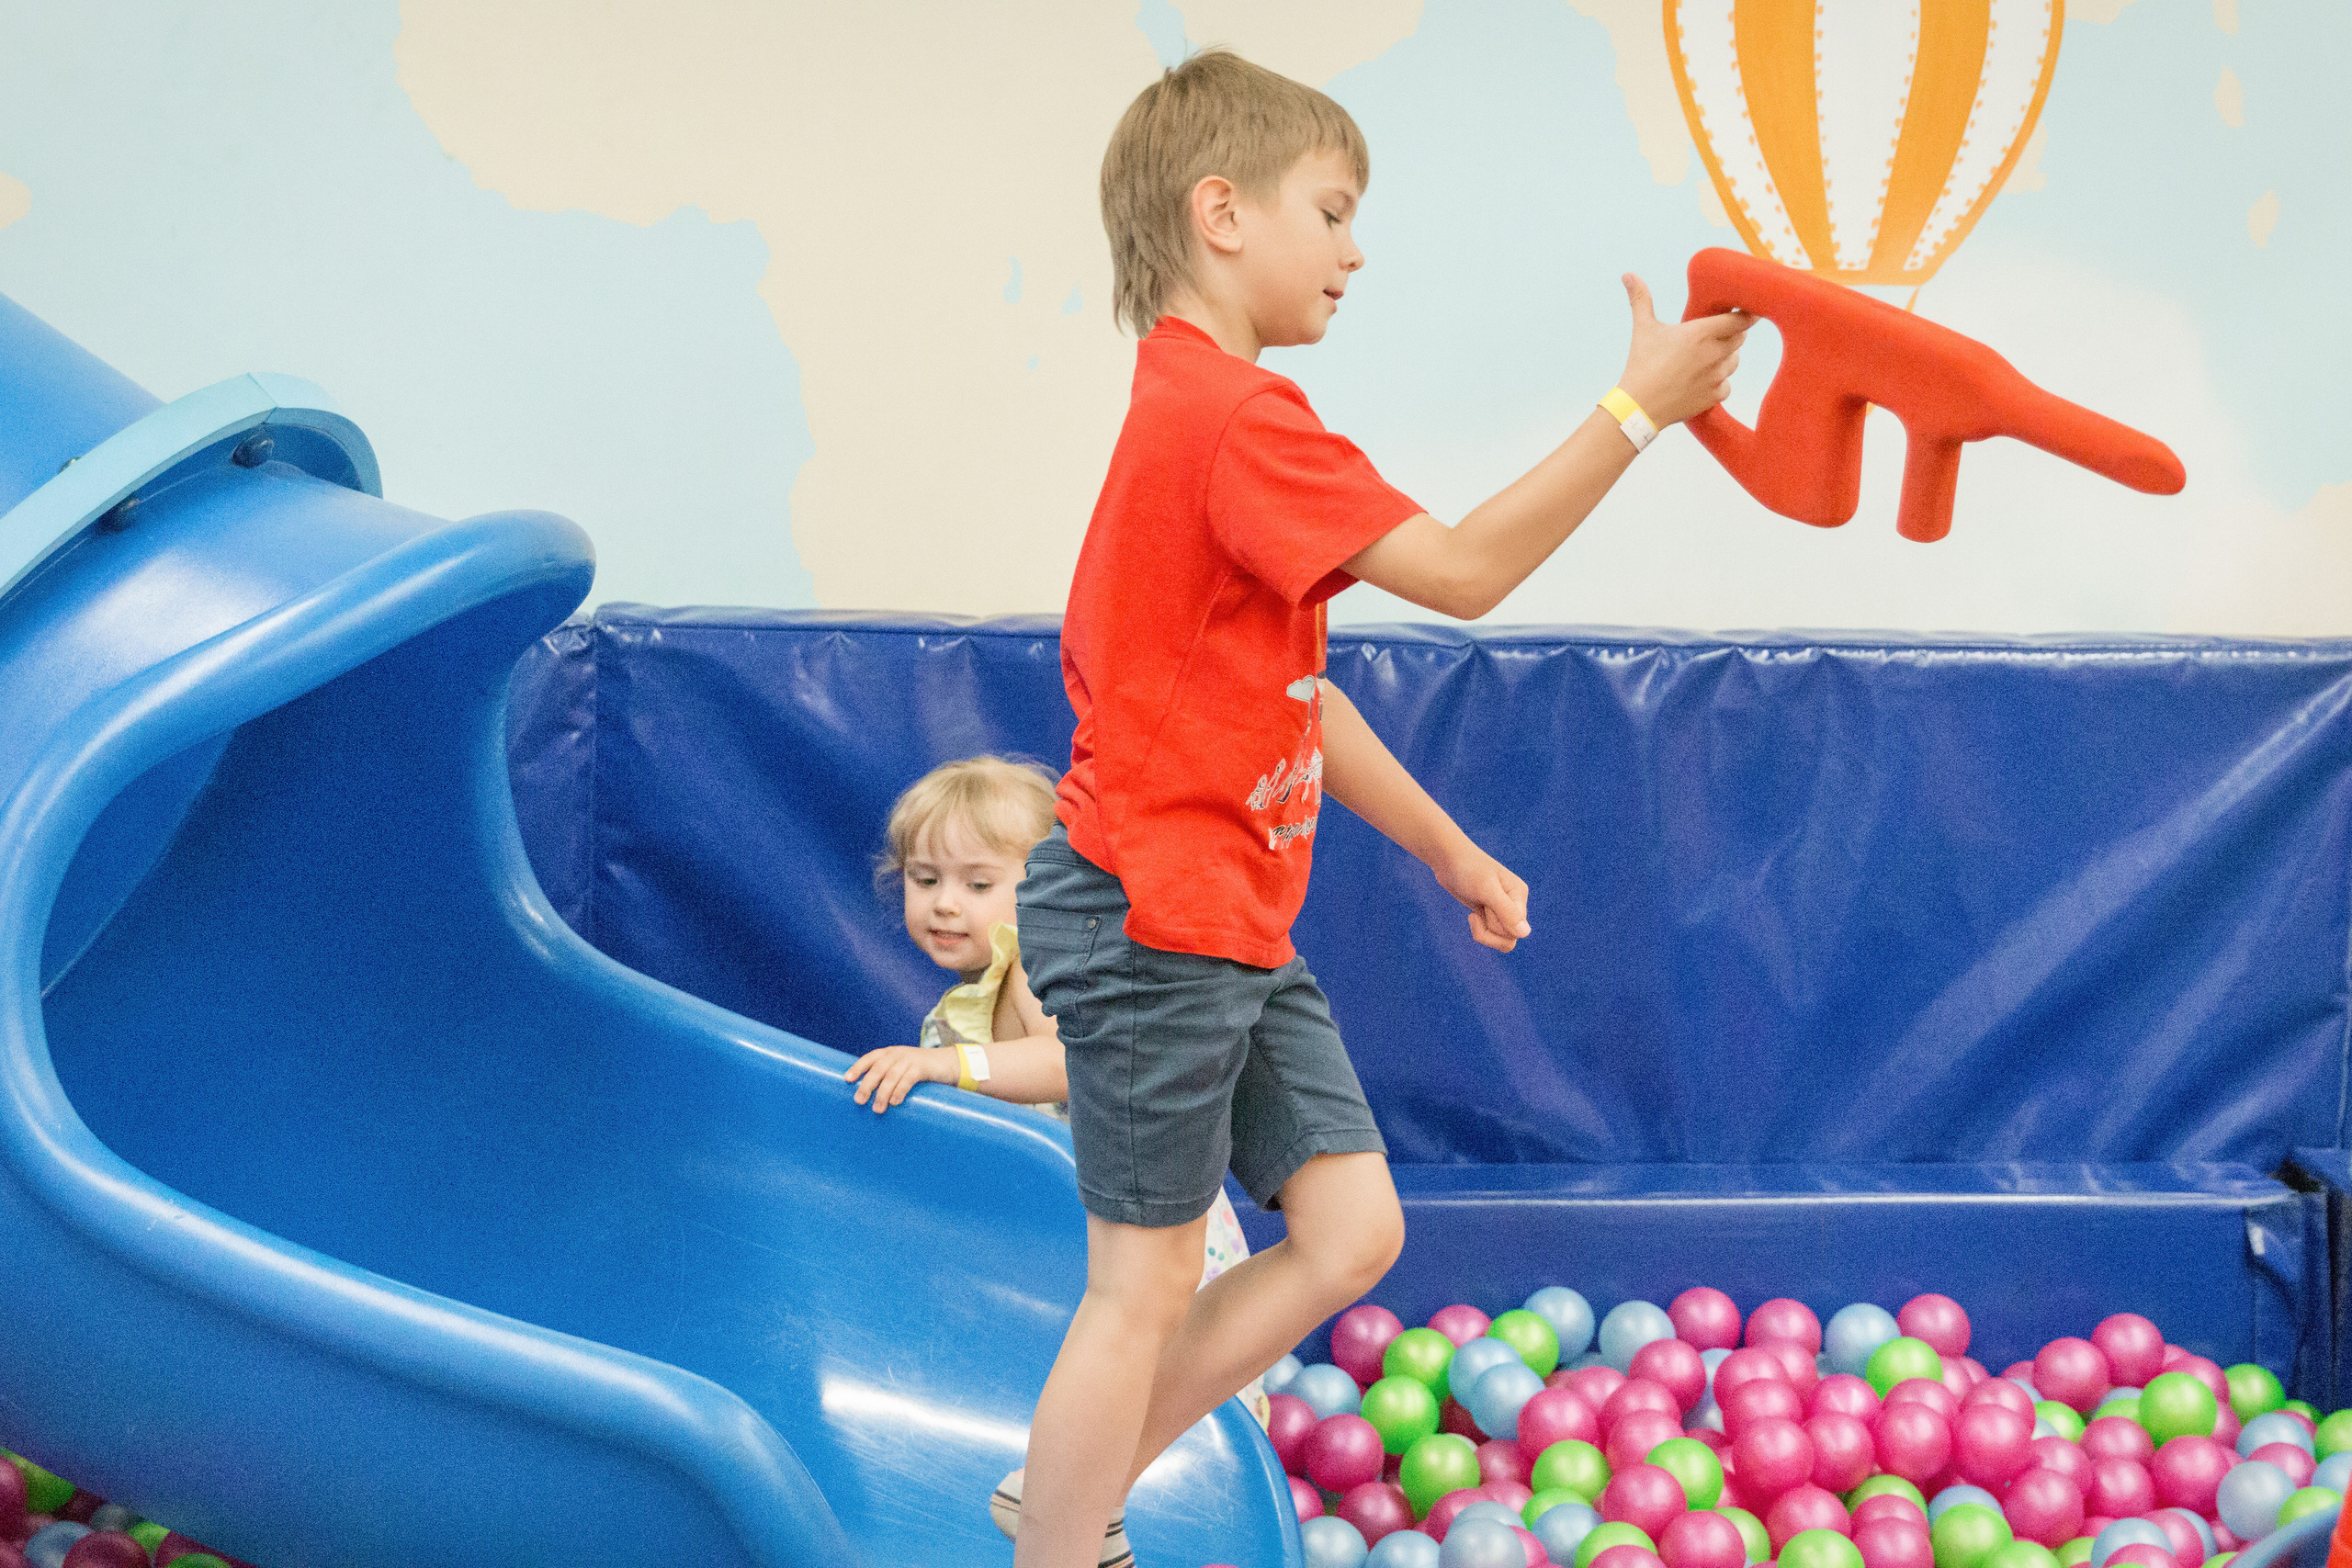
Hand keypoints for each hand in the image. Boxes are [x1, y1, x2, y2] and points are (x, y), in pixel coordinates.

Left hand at [844, 1045, 955, 1112]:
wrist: (947, 1063)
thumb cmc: (920, 1070)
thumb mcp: (902, 1068)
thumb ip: (888, 1076)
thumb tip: (869, 1096)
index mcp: (889, 1053)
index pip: (870, 1058)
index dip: (858, 1068)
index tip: (847, 1080)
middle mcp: (897, 1054)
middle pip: (878, 1068)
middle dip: (867, 1085)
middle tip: (860, 1101)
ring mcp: (910, 1059)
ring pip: (891, 1076)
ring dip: (882, 1093)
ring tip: (877, 1109)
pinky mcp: (922, 1067)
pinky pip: (907, 1079)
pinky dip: (899, 1091)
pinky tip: (894, 1102)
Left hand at [1433, 841, 1530, 952]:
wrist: (1448, 860)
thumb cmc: (1468, 869)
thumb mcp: (1486, 890)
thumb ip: (1507, 911)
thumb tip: (1525, 933)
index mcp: (1519, 895)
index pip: (1516, 930)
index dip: (1496, 925)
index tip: (1484, 906)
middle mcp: (1515, 904)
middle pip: (1509, 938)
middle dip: (1488, 929)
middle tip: (1478, 908)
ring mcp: (1503, 910)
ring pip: (1501, 940)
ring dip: (1483, 933)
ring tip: (1473, 916)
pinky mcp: (1490, 914)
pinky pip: (1492, 935)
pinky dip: (1480, 930)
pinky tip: (1472, 916)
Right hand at [1617, 272, 1748, 428]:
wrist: (1638, 407)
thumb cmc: (1641, 365)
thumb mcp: (1643, 329)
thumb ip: (1641, 299)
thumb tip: (1628, 275)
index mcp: (1701, 333)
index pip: (1740, 319)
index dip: (1747, 315)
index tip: (1749, 311)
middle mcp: (1714, 353)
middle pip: (1740, 338)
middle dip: (1733, 334)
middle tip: (1718, 334)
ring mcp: (1716, 376)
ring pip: (1734, 362)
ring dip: (1726, 357)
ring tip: (1707, 358)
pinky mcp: (1714, 396)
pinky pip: (1726, 386)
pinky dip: (1718, 383)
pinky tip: (1702, 381)